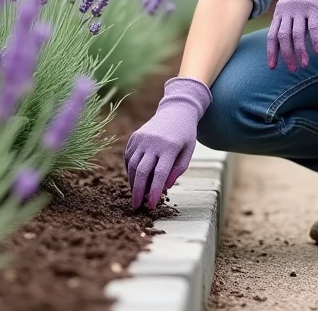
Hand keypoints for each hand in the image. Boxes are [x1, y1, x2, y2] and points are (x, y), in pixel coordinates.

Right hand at [125, 77, 211, 209]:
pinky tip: (134, 179)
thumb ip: (178, 170)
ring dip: (133, 183)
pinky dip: (130, 170)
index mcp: (170, 147)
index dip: (154, 192)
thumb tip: (164, 187)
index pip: (160, 174)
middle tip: (137, 207)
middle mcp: (153, 142)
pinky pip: (129, 157)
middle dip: (138, 192)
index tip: (151, 206)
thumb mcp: (188, 152)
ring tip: (136, 195)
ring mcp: (142, 139)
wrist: (176, 110)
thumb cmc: (185, 134)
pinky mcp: (135, 137)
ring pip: (133, 165)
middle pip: (142, 171)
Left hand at [267, 0, 317, 71]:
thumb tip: (290, 44)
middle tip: (292, 69)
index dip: (272, 52)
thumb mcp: (293, 5)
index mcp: (280, 12)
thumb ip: (290, 22)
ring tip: (304, 65)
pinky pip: (314, 27)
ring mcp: (300, 9)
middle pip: (283, 37)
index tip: (273, 67)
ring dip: (300, 51)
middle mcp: (287, 11)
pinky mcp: (314, 7)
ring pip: (297, 34)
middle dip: (287, 55)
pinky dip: (316, 40)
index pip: (272, 35)